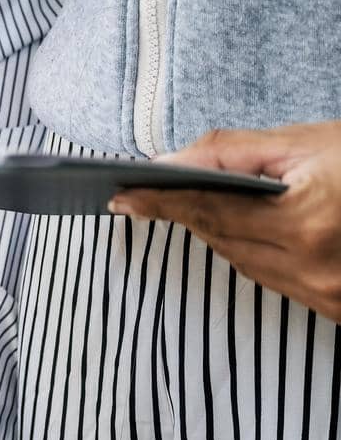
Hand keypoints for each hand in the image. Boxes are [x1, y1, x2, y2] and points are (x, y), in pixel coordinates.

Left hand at [109, 121, 340, 320]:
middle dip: (187, 214)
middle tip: (144, 194)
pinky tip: (249, 230)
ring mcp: (333, 297)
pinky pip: (276, 281)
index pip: (211, 212)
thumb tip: (169, 162)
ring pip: (245, 265)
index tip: (120, 196)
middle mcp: (320, 270)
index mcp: (310, 222)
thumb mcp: (309, 142)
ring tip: (194, 203)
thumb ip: (231, 152)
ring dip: (220, 234)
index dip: (160, 202)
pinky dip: (256, 254)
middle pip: (223, 241)